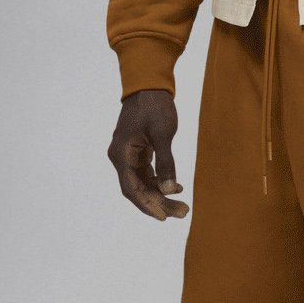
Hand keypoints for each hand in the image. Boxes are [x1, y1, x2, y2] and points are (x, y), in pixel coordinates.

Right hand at [107, 90, 189, 219]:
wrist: (149, 84)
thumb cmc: (154, 106)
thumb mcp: (162, 133)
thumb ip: (166, 162)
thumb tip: (169, 189)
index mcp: (121, 154)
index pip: (131, 188)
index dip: (147, 205)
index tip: (163, 217)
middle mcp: (121, 158)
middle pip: (138, 189)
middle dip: (159, 203)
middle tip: (182, 213)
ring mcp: (129, 156)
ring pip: (143, 183)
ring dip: (161, 195)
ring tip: (183, 206)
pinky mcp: (138, 152)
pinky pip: (147, 174)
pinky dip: (161, 182)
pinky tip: (177, 188)